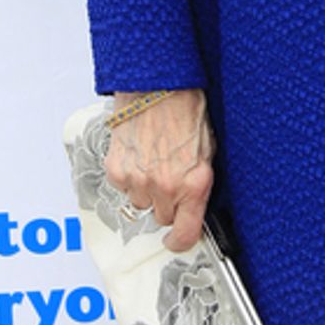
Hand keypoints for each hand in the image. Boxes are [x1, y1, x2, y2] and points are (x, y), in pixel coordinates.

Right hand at [106, 89, 214, 250]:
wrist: (158, 84)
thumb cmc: (186, 109)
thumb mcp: (207, 148)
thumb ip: (199, 181)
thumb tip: (194, 203)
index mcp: (194, 184)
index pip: (185, 234)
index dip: (180, 240)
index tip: (176, 239)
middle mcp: (165, 187)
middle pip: (161, 216)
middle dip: (166, 201)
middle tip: (170, 174)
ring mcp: (138, 181)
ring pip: (140, 202)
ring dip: (146, 188)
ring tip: (154, 158)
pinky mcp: (117, 170)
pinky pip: (123, 187)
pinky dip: (129, 174)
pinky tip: (139, 153)